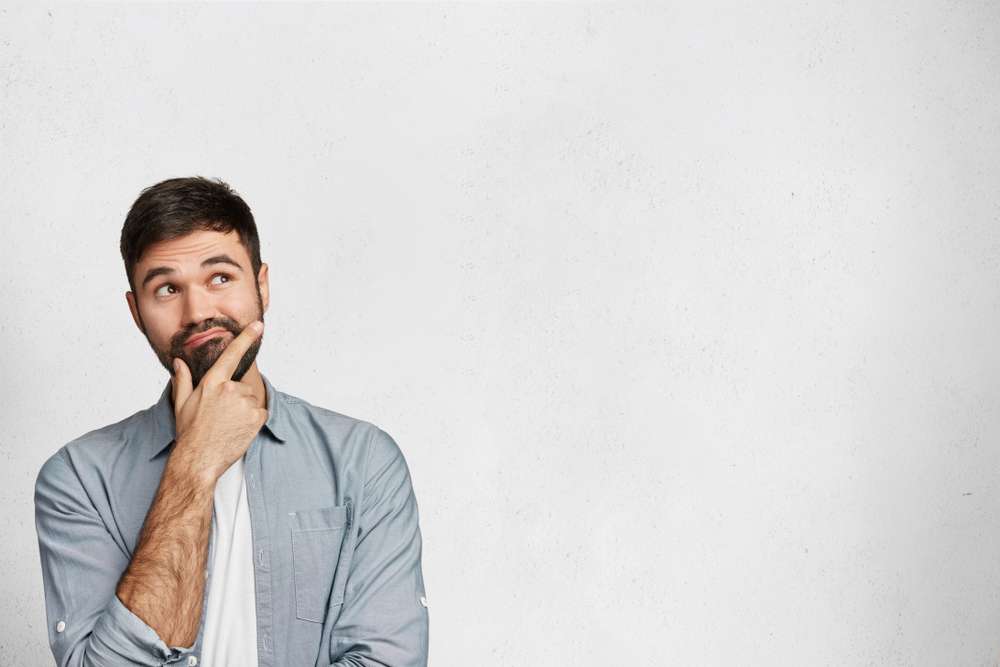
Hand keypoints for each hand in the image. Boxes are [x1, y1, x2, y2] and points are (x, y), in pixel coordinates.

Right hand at [169, 320, 266, 482]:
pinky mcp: (256, 417)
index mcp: (212, 383)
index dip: (246, 338)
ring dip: (243, 411)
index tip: (258, 325)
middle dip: (234, 399)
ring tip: (227, 425)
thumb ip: (183, 380)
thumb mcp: (182, 404)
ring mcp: (244, 403)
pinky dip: (252, 421)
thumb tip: (179, 362)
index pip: (231, 355)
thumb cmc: (189, 433)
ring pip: (250, 401)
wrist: (199, 460)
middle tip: (220, 416)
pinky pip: (260, 413)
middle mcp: (230, 389)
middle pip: (241, 387)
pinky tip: (238, 430)